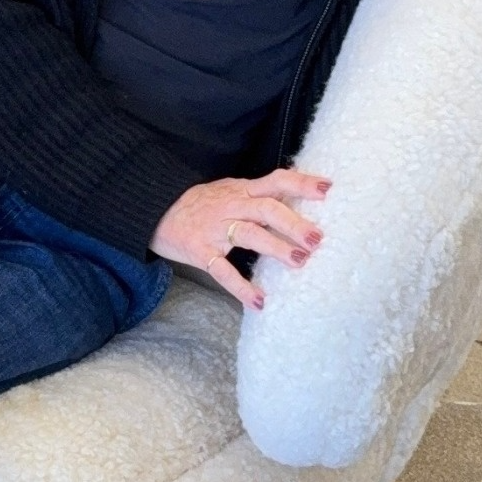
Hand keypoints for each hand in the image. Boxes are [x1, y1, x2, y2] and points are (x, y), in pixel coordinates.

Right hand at [150, 168, 330, 310]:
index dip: (301, 184)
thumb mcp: (230, 190)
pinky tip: (258, 301)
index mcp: (242, 190)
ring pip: (249, 234)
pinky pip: (222, 270)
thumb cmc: (201, 204)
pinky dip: (240, 287)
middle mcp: (231, 206)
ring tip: (299, 261)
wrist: (155, 211)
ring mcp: (215, 229)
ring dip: (276, 247)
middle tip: (317, 238)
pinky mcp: (200, 252)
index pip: (276, 181)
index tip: (327, 189)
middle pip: (267, 209)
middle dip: (294, 223)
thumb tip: (299, 200)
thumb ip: (260, 195)